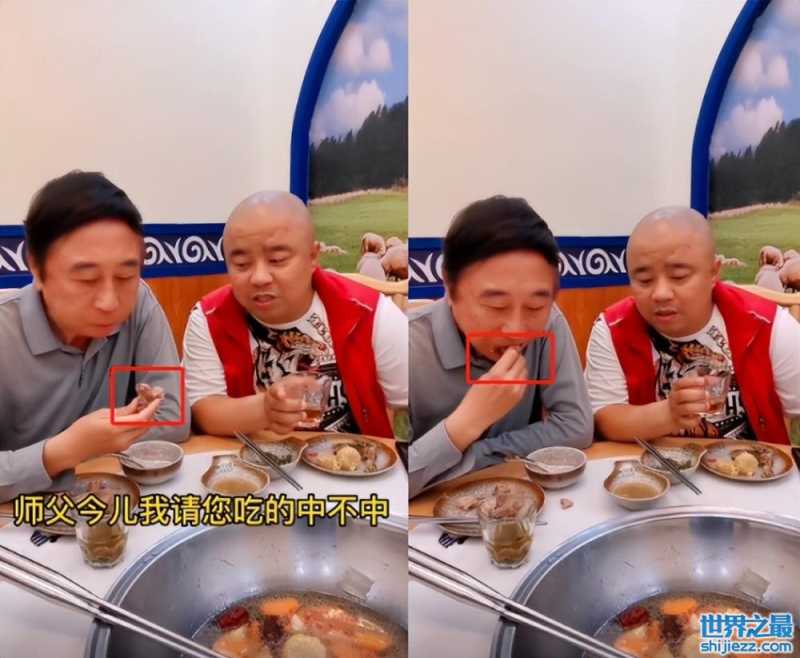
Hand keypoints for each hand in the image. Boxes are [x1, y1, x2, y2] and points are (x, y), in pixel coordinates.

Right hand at [43, 398, 161, 475]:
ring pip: (143, 431)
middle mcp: (123, 439)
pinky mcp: (122, 448)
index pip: (141, 419)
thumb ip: (122, 411)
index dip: (151, 408)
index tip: (157, 400)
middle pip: (146, 426)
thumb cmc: (82, 429)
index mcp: (116, 429)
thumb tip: (137, 404)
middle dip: (151, 413)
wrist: (72, 449)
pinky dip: (140, 426)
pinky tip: (136, 417)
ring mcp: (124, 446)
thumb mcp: (100, 415)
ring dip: (146, 419)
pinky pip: (137, 435)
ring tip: (144, 407)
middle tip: (151, 402)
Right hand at [264, 375, 307, 433]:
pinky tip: (296, 423)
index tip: (282, 394)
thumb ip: (305, 382)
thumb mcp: (293, 383)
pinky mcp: (273, 425)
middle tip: (304, 404)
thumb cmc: (285, 392)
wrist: (271, 404)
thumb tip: (318, 384)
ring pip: (280, 419)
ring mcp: (271, 414)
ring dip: (294, 418)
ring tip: (304, 415)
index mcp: (275, 390)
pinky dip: (289, 428)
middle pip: (279, 405)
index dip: (278, 392)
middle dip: (293, 406)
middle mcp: (271, 402)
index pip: (275, 389)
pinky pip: (280, 429)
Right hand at [446, 347, 527, 450]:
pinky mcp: (519, 397)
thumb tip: (509, 355)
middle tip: (512, 357)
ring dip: (520, 366)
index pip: (512, 354)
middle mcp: (508, 382)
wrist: (475, 417)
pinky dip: (521, 377)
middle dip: (517, 356)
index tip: (510, 349)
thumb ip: (498, 367)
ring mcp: (515, 390)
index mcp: (496, 374)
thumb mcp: (483, 377)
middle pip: (521, 361)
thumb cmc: (475, 396)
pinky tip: (513, 378)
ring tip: (512, 368)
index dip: (512, 349)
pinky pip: (525, 382)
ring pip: (525, 370)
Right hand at [667, 376, 708, 431]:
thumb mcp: (688, 390)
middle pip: (682, 395)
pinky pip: (688, 421)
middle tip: (708, 394)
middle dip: (697, 394)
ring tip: (708, 406)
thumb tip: (716, 380)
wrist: (672, 414)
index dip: (694, 381)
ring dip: (699, 407)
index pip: (682, 383)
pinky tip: (700, 417)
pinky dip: (695, 420)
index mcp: (676, 389)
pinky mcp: (680, 421)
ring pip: (686, 408)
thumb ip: (700, 386)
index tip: (705, 381)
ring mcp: (676, 410)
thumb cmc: (685, 400)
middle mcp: (675, 399)